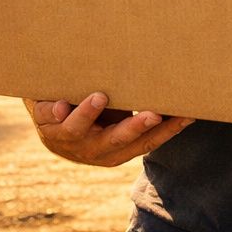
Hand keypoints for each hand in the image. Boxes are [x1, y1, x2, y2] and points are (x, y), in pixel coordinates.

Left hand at [23, 93, 193, 167]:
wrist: (50, 116)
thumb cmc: (96, 113)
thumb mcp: (119, 114)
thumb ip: (137, 105)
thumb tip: (178, 81)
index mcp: (116, 150)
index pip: (146, 143)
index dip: (167, 131)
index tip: (187, 115)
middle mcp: (93, 149)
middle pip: (116, 141)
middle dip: (135, 128)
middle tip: (153, 114)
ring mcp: (67, 138)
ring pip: (78, 131)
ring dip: (89, 114)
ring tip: (100, 96)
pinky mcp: (45, 123)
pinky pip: (48, 118)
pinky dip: (54, 112)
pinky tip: (59, 104)